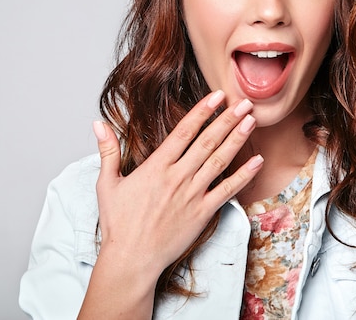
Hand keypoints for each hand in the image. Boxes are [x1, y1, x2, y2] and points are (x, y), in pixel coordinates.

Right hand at [92, 90, 262, 280]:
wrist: (131, 259)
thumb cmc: (118, 223)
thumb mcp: (107, 183)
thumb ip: (107, 150)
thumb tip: (98, 123)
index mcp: (156, 167)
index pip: (184, 131)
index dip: (202, 111)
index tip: (216, 96)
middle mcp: (177, 177)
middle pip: (207, 141)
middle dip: (227, 119)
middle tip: (243, 101)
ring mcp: (192, 195)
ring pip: (220, 160)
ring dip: (237, 139)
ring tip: (251, 120)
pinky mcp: (203, 213)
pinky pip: (228, 191)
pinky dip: (244, 175)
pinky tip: (257, 161)